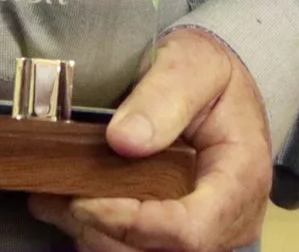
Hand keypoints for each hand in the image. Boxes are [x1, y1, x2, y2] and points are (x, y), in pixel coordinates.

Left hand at [28, 27, 271, 251]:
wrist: (217, 85)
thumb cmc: (209, 73)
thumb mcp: (194, 64)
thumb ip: (164, 96)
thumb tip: (124, 140)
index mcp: (240, 178)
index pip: (191, 230)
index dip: (134, 223)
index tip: (84, 201)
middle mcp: (228, 220)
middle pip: (161, 251)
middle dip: (103, 229)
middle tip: (57, 194)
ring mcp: (205, 233)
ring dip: (95, 234)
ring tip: (58, 197)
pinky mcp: (176, 235)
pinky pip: (135, 249)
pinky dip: (100, 233)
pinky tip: (73, 204)